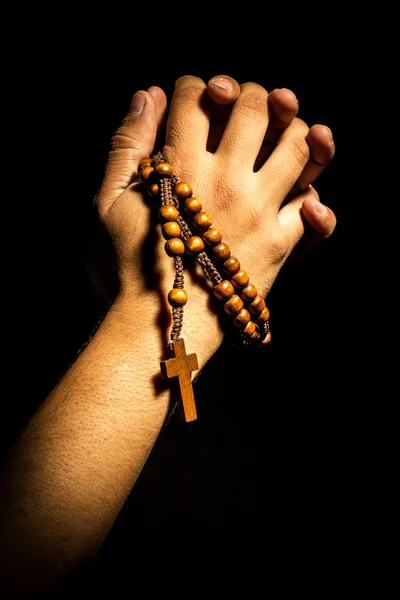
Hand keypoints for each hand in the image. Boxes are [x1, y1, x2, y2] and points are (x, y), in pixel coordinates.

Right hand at [90, 75, 335, 305]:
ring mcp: (258, 211)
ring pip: (297, 146)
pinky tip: (305, 201)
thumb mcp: (106, 204)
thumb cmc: (126, 270)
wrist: (161, 329)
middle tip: (239, 106)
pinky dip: (317, 202)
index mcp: (180, 167)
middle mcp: (225, 180)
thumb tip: (148, 95)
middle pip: (254, 106)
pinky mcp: (279, 244)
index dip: (193, 87)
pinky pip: (315, 210)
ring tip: (283, 134)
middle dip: (247, 94)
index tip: (191, 99)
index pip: (195, 96)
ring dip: (295, 129)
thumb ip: (125, 145)